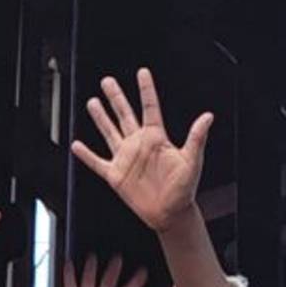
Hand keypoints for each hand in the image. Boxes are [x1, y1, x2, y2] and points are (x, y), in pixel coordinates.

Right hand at [71, 68, 212, 230]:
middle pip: (124, 114)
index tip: (142, 73)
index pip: (150, 108)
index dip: (146, 90)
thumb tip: (207, 117)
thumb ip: (196, 138)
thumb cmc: (184, 189)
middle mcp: (139, 145)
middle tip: (108, 81)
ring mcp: (126, 159)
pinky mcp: (116, 175)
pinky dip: (86, 155)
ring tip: (93, 102)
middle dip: (116, 97)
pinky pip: (98, 162)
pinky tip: (77, 146)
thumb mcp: (192, 161)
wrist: (170, 213)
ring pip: (110, 132)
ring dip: (101, 118)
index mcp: (156, 138)